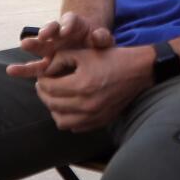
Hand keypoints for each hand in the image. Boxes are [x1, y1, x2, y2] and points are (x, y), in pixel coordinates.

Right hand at [6, 12, 113, 78]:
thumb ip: (102, 38)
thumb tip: (98, 37)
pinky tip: (11, 71)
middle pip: (50, 30)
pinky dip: (23, 68)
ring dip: (32, 45)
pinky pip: (33, 65)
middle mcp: (58, 34)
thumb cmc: (97, 43)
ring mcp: (50, 48)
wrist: (88, 51)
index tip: (65, 30)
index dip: (67, 24)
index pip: (69, 21)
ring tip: (23, 45)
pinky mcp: (45, 63)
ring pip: (39, 45)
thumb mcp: (103, 40)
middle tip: (42, 35)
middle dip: (46, 31)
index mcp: (74, 25)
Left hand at [33, 45, 152, 132]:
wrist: (138, 71)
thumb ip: (60, 59)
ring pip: (61, 121)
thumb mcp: (84, 52)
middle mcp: (87, 104)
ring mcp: (94, 116)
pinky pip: (76, 127)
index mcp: (81, 85)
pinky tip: (69, 107)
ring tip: (54, 98)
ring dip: (53, 110)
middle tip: (44, 86)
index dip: (42, 81)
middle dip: (44, 94)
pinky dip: (68, 119)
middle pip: (52, 104)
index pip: (49, 88)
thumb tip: (44, 71)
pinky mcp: (100, 121)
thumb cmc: (111, 58)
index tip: (42, 76)